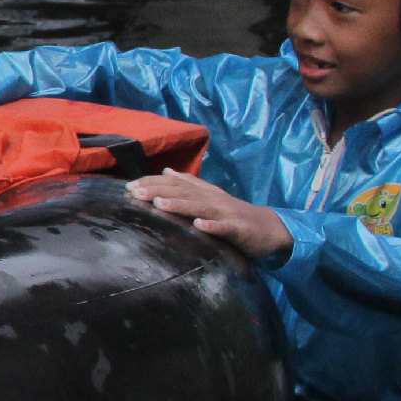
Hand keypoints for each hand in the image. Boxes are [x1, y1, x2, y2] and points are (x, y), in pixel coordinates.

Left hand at [127, 171, 291, 260]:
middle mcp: (214, 199)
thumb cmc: (236, 214)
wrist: (270, 229)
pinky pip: (225, 228)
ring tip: (158, 204)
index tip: (129, 185)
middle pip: (184, 193)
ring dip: (179, 206)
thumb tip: (166, 170)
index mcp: (205, 192)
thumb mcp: (212, 196)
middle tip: (134, 192)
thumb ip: (190, 184)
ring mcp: (227, 214)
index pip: (176, 183)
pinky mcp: (239, 230)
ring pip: (201, 207)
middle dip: (158, 191)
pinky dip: (212, 226)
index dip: (153, 182)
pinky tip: (199, 225)